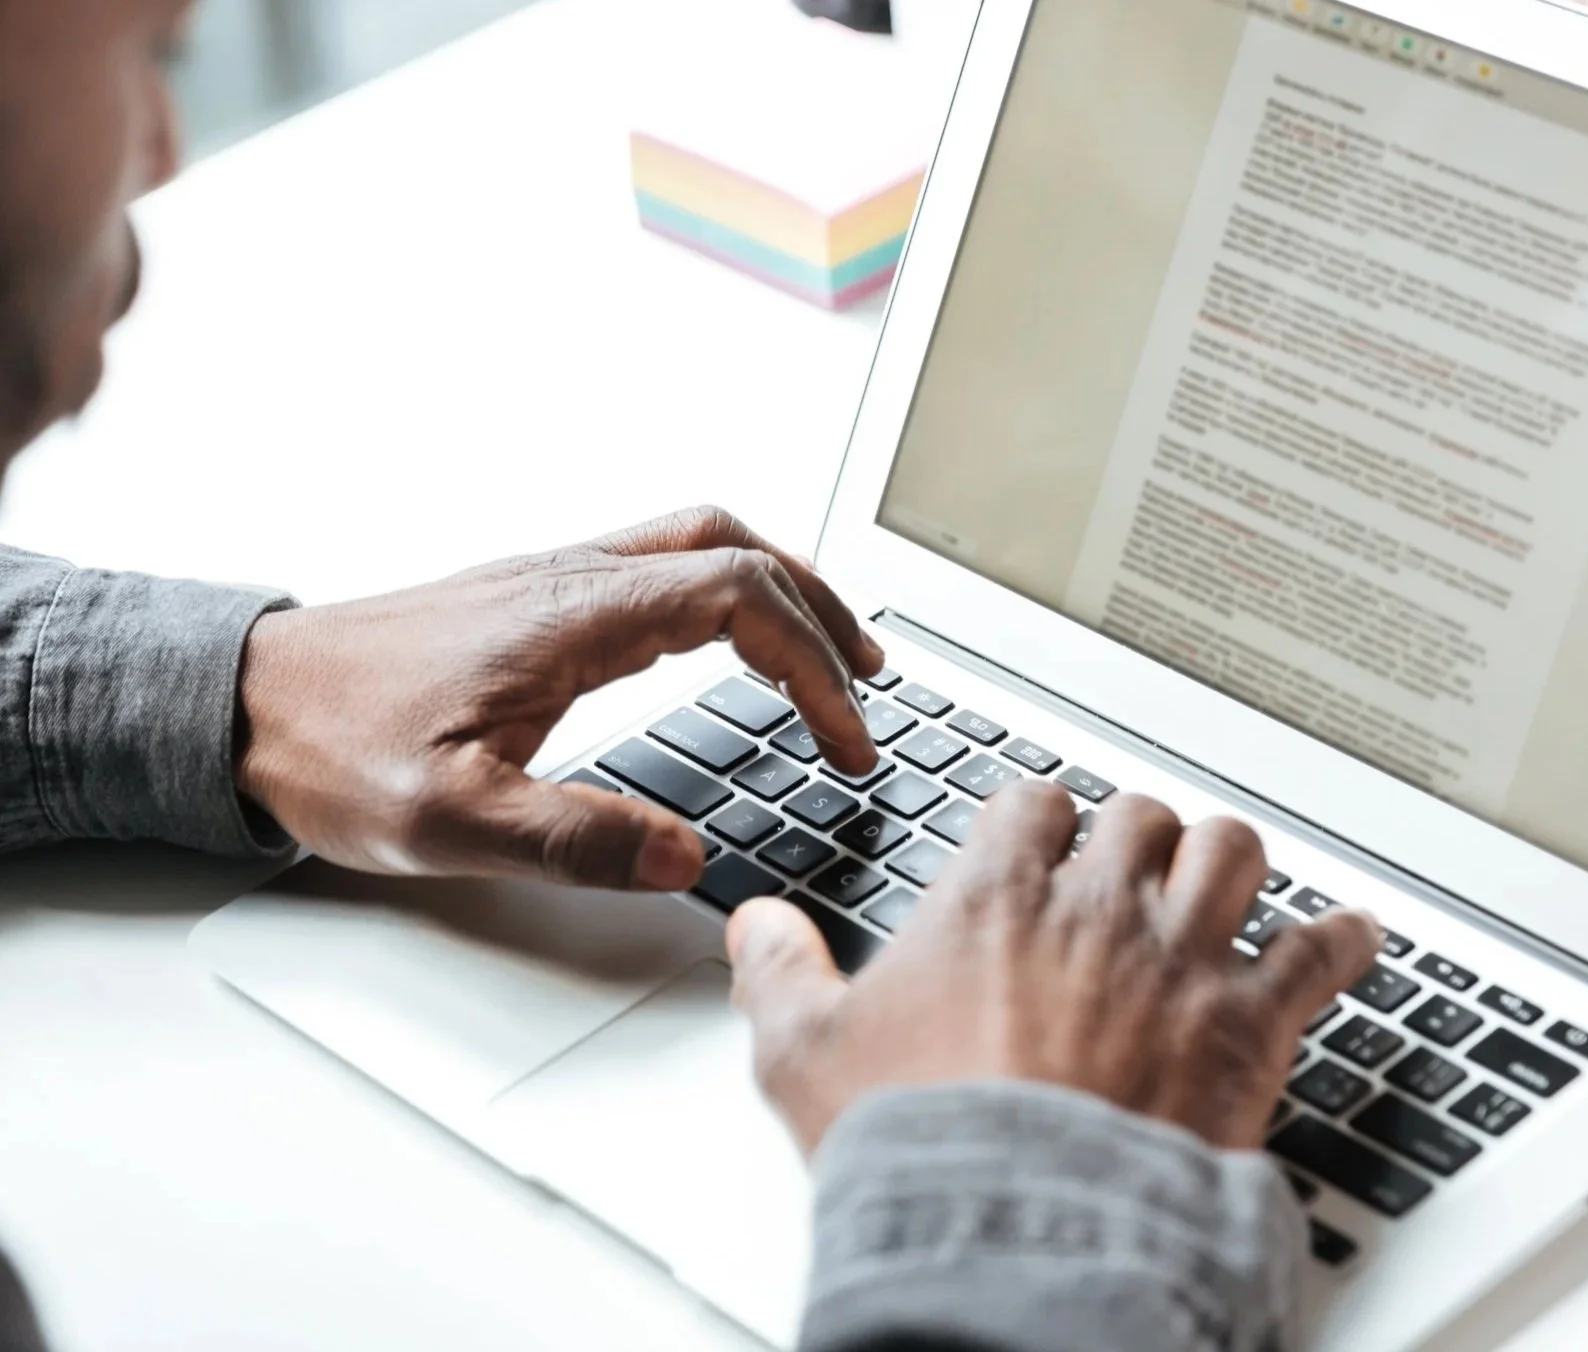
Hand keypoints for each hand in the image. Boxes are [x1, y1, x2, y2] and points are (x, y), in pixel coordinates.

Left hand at [235, 507, 882, 891]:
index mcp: (572, 616)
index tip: (844, 739)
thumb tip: (686, 856)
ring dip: (777, 588)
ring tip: (825, 652)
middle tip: (869, 680)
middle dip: (821, 610)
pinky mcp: (530, 600)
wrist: (236, 703)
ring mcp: (550, 580)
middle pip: (737, 546)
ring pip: (699, 542)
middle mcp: (571, 577)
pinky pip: (659, 565)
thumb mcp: (448, 821)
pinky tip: (723, 645)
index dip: (815, 665)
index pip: (740, 598)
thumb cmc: (329, 751)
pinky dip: (724, 593)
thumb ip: (573, 840)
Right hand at [726, 782, 1385, 1151]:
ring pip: (1231, 852)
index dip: (1040, 818)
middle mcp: (1096, 908)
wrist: (1018, 1225)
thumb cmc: (922, 1145)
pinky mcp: (1249, 1023)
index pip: (1030, 804)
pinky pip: (1320, 953)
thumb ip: (780, 976)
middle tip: (1133, 869)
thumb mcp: (805, 1057)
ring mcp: (1181, 958)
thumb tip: (755, 928)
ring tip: (1226, 882)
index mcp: (996, 899)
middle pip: (1139, 816)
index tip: (1042, 838)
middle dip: (1137, 838)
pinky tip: (1352, 937)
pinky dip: (1343, 941)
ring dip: (1229, 863)